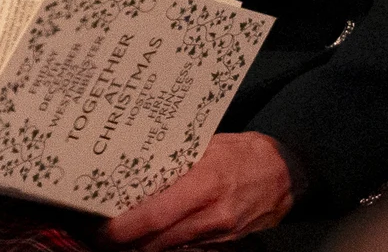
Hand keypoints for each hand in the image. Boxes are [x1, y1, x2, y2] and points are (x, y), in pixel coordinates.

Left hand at [99, 133, 295, 250]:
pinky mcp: (225, 240)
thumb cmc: (243, 152)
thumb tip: (135, 168)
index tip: (103, 230)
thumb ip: (174, 159)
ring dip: (145, 244)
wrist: (286, 173)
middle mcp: (212, 214)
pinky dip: (167, 243)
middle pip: (158, 238)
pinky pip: (188, 246)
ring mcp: (220, 231)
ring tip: (122, 236)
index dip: (125, 228)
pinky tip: (151, 236)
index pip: (155, 215)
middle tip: (101, 236)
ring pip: (171, 246)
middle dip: (128, 241)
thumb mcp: (207, 146)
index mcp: (205, 183)